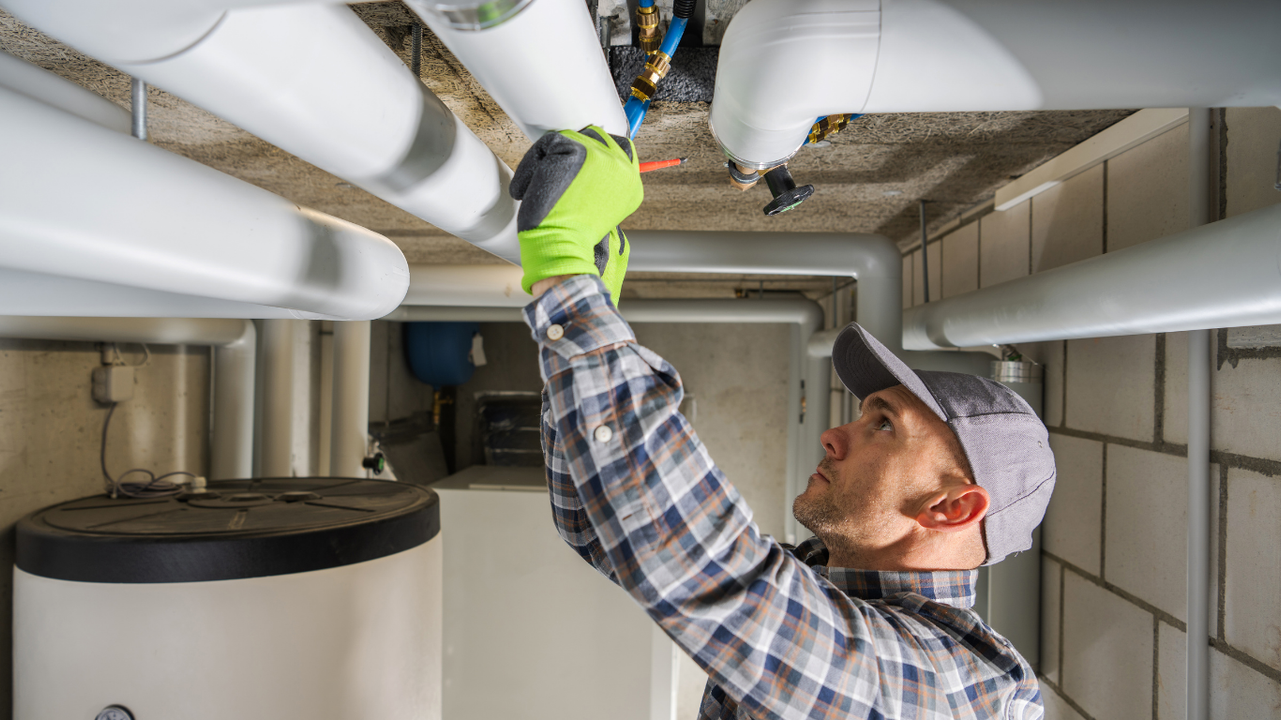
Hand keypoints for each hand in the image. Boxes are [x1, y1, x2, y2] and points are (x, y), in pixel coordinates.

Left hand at [509, 126, 642, 302]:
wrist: (563, 247)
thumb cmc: (574, 234)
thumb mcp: (598, 208)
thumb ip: (601, 182)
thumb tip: (584, 162)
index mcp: (631, 181)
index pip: (619, 147)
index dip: (593, 151)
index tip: (575, 167)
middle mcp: (621, 165)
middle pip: (592, 135)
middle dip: (569, 151)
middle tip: (552, 177)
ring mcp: (600, 157)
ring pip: (566, 139)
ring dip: (548, 161)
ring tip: (542, 190)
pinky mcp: (575, 152)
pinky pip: (546, 145)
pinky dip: (531, 166)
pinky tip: (529, 190)